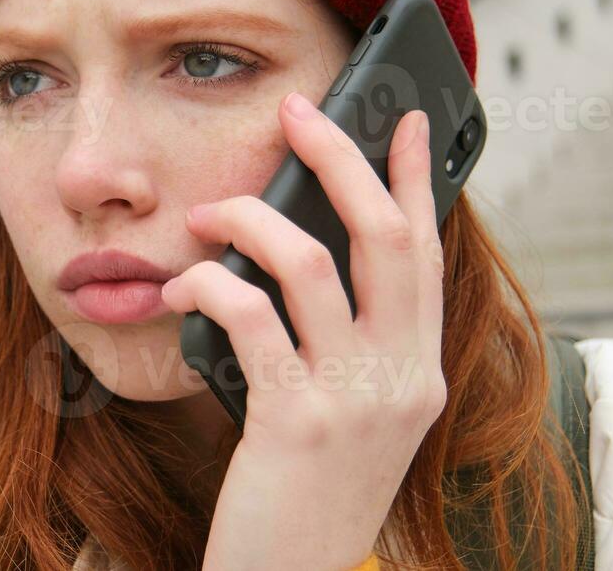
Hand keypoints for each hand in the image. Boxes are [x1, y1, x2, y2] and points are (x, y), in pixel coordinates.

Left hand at [161, 90, 449, 570]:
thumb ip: (348, 345)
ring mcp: (357, 401)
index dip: (415, 177)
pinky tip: (185, 285)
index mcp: (422, 372)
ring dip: (252, 222)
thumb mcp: (349, 416)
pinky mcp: (298, 422)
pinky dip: (212, 284)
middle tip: (296, 114)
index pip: (427, 252)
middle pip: (385, 235)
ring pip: (314, 264)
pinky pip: (252, 317)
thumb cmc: (305, 497)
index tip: (401, 118)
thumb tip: (305, 254)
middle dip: (339, 159)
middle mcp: (405, 380)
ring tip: (209, 215)